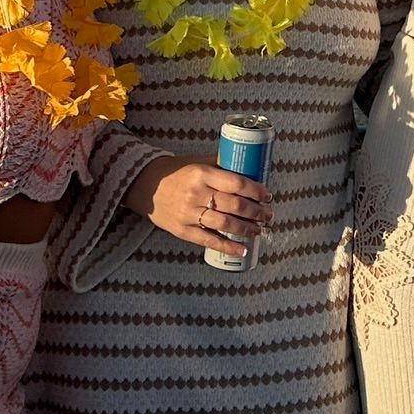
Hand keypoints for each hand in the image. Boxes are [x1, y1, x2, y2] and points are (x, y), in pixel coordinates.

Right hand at [132, 156, 270, 259]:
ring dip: (246, 229)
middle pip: (234, 205)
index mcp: (201, 174)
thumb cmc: (176, 172)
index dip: (256, 191)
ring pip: (225, 224)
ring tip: (258, 229)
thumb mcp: (198, 163)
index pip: (236, 183)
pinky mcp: (183, 230)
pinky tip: (242, 250)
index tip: (267, 195)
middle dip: (256, 212)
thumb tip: (250, 170)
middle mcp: (196, 194)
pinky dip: (228, 247)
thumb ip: (221, 167)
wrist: (145, 185)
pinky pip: (209, 241)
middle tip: (267, 215)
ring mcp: (189, 214)